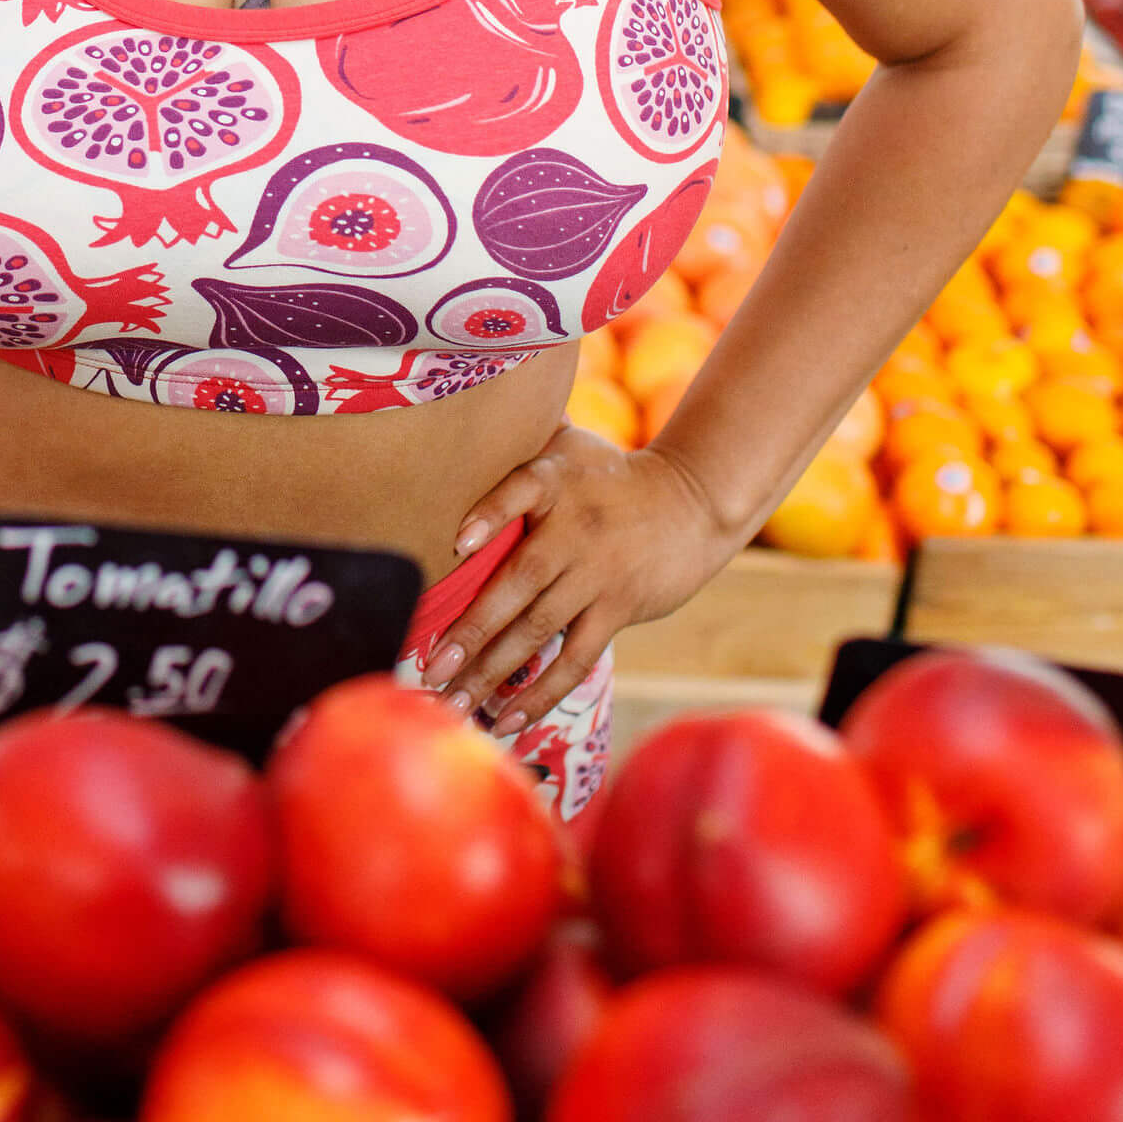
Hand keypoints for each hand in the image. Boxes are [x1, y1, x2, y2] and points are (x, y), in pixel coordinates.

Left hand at [421, 431, 740, 736]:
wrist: (691, 501)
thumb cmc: (610, 473)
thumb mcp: (570, 442)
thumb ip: (522, 434)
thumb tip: (470, 401)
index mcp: (553, 482)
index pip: (517, 491)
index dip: (488, 512)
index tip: (458, 540)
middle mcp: (573, 530)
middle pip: (517, 584)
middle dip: (471, 630)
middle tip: (430, 667)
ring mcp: (596, 574)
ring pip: (539, 630)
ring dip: (493, 672)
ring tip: (453, 704)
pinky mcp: (617, 608)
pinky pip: (575, 658)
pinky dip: (541, 692)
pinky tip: (508, 720)